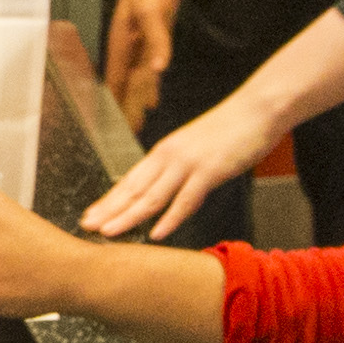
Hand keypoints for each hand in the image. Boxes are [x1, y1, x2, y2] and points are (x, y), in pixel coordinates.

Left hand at [81, 87, 277, 240]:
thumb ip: (179, 170)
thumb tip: (166, 192)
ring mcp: (188, 163)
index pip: (130, 180)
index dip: (109, 200)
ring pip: (152, 196)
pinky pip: (186, 199)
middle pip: (133, 189)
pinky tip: (157, 233)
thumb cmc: (230, 130)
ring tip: (109, 232)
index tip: (90, 215)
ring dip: (128, 216)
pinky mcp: (209, 170)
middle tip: (86, 226)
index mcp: (164, 152)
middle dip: (108, 210)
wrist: (257, 109)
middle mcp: (169, 156)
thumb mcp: (195, 150)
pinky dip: (170, 218)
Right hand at [100, 0, 181, 125]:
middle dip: (125, 110)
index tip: (118, 129)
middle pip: (125, 86)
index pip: (118, 85)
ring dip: (135, 99)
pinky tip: (153, 92)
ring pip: (134, 78)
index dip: (118, 107)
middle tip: (129, 133)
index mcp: (124, 45)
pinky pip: (146, 66)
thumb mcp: (153, 11)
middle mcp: (127, 47)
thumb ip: (157, 41)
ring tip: (137, 120)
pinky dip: (149, 83)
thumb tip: (157, 69)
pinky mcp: (149, 35)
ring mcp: (137, 41)